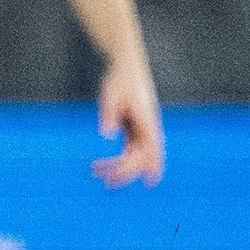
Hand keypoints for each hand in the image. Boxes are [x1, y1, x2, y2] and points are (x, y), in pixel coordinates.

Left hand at [94, 56, 164, 186]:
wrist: (125, 67)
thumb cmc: (119, 80)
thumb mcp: (111, 96)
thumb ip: (109, 115)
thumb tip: (108, 135)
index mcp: (147, 120)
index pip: (153, 148)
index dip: (154, 166)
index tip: (150, 182)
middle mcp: (147, 126)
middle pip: (142, 155)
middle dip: (127, 171)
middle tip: (107, 183)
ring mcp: (142, 127)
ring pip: (133, 154)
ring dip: (118, 166)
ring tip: (96, 172)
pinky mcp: (133, 127)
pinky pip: (128, 148)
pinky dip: (117, 158)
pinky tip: (103, 166)